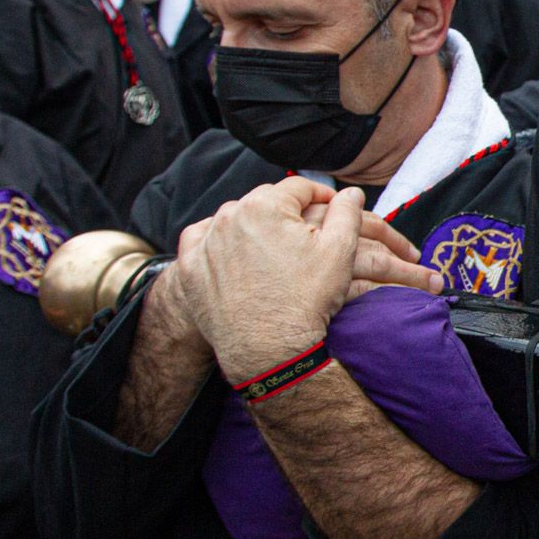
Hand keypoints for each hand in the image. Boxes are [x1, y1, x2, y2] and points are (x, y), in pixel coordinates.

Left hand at [172, 179, 440, 382]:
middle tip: (303, 235)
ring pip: (234, 221)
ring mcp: (204, 242)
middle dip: (286, 213)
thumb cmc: (306, 300)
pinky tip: (233, 255)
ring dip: (253, 227)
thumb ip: (346, 213)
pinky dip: (217, 244)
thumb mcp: (339, 252)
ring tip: (272, 249)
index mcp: (265, 206)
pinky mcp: (188, 268)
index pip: (298, 188)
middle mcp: (228, 216)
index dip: (322, 196)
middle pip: (265, 202)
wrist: (268, 351)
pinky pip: (202, 243)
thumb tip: (350, 193)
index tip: (331, 209)